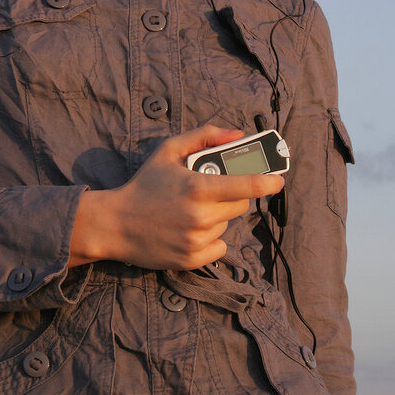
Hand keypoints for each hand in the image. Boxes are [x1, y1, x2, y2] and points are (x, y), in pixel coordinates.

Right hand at [70, 124, 284, 269]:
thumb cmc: (144, 184)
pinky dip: (211, 239)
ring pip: (227, 226)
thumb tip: (238, 134)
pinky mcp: (192, 259)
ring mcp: (197, 240)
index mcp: (198, 187)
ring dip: (217, 217)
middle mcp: (201, 216)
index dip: (268, 182)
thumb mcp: (169, 151)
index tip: (278, 181)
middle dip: (232, 195)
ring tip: (190, 212)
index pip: (247, 185)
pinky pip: (220, 247)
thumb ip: (204, 136)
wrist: (115, 224)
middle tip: (210, 192)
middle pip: (240, 205)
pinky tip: (190, 230)